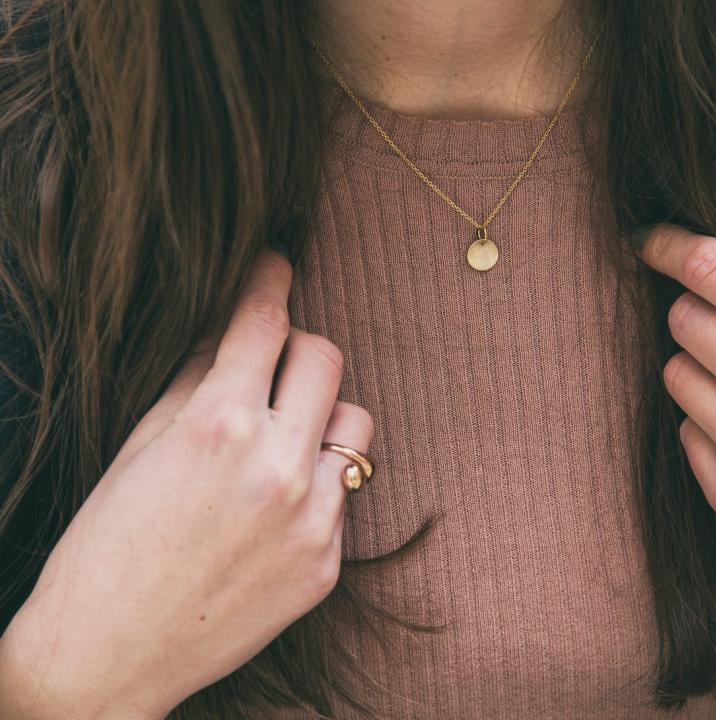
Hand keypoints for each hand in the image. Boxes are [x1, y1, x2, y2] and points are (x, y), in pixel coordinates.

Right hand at [0, 249, 372, 718]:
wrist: (109, 655)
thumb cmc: (107, 546)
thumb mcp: (141, 445)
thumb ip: (196, 376)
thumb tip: (234, 325)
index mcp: (218, 426)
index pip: (265, 320)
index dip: (269, 279)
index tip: (275, 264)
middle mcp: (276, 466)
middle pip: (326, 357)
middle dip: (297, 348)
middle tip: (270, 363)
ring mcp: (312, 519)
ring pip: (355, 422)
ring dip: (322, 416)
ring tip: (280, 440)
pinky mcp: (328, 562)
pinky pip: (344, 492)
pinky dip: (317, 483)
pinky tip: (273, 507)